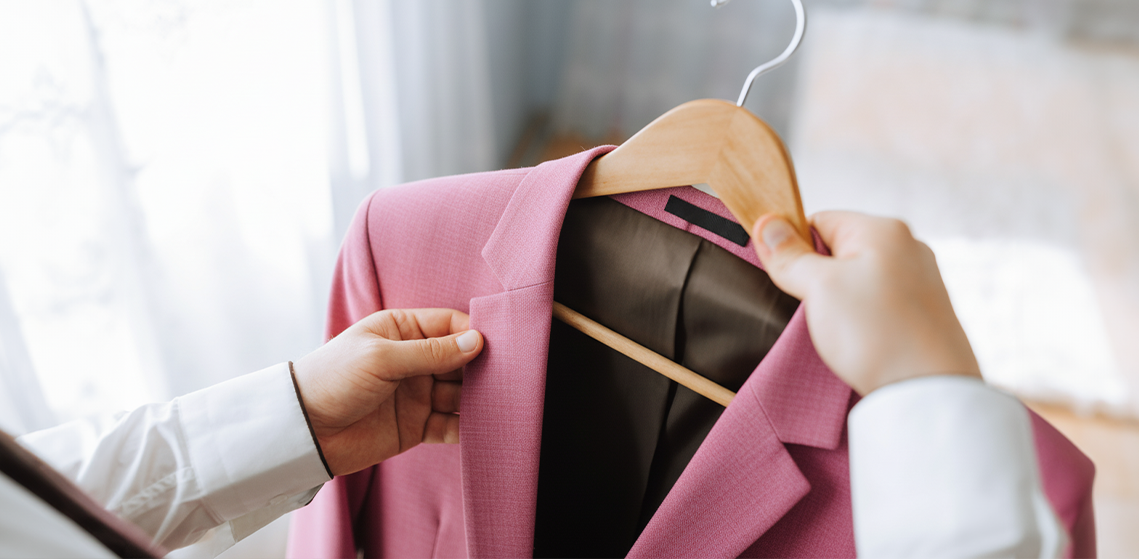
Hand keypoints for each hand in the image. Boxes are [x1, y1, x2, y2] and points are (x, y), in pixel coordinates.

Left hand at [292, 309, 482, 475]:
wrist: (304, 431)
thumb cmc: (333, 379)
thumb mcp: (382, 357)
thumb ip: (430, 352)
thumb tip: (476, 341)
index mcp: (402, 330)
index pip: (450, 326)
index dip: (473, 334)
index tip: (495, 346)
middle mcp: (414, 360)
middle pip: (461, 361)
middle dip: (481, 369)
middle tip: (505, 378)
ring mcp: (417, 394)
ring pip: (460, 394)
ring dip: (477, 400)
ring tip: (496, 404)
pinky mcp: (416, 426)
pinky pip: (450, 425)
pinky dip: (465, 427)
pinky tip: (480, 428)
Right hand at [751, 211, 979, 394]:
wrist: (927, 391)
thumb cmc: (877, 333)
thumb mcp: (819, 287)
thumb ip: (790, 255)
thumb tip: (767, 224)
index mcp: (883, 229)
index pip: (819, 221)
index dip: (795, 249)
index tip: (790, 278)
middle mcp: (908, 246)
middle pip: (839, 250)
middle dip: (818, 278)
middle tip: (816, 309)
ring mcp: (920, 279)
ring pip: (858, 279)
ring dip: (839, 302)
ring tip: (841, 330)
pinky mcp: (925, 310)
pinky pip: (879, 303)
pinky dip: (863, 319)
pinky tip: (862, 340)